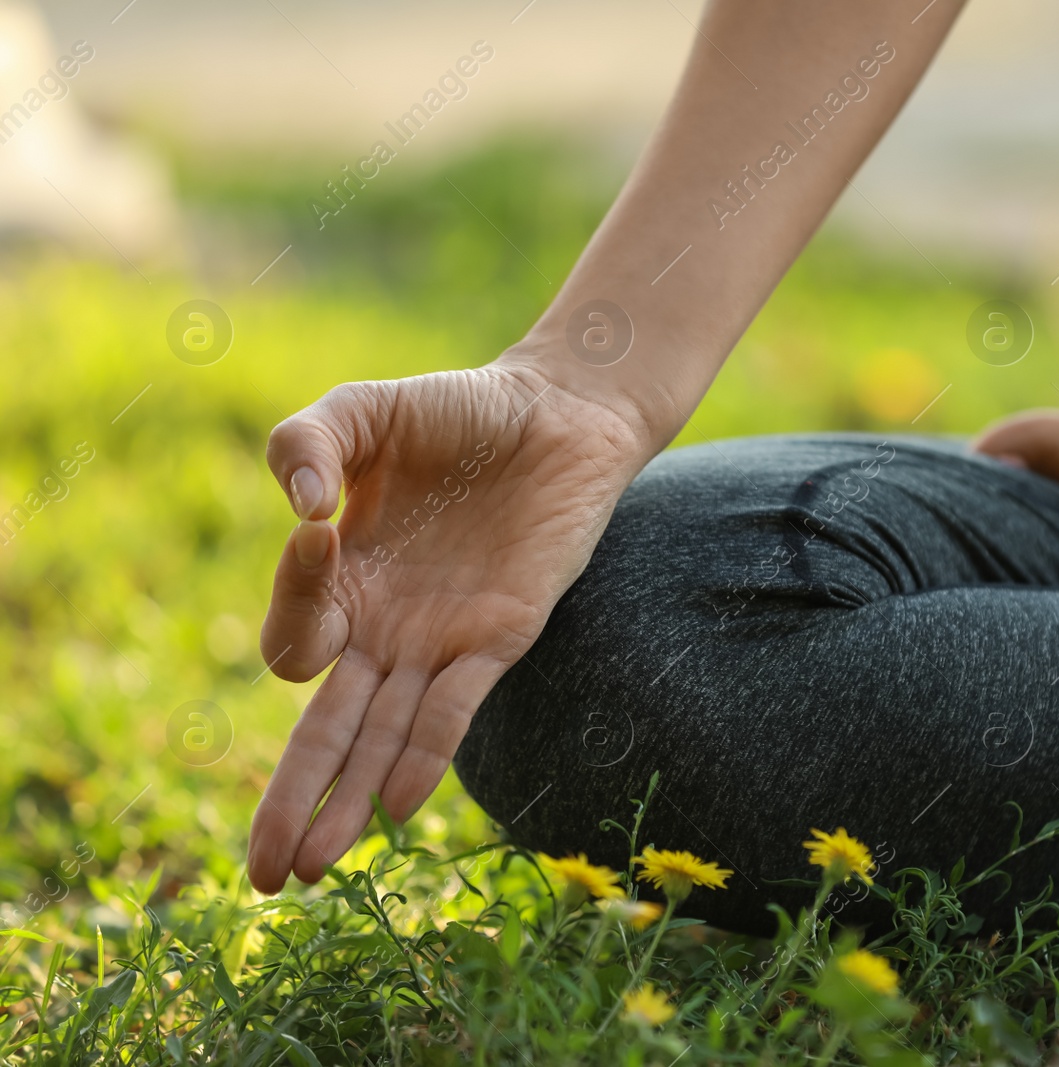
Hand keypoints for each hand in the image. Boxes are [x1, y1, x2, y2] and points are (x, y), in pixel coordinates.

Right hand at [247, 360, 651, 892]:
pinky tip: (394, 805)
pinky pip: (455, 708)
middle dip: (290, 797)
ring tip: (308, 870)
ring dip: (345, 802)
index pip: (293, 634)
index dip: (293, 596)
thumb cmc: (460, 411)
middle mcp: (387, 627)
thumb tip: (299, 508)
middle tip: (260, 870)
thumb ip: (306, 437)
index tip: (319, 529)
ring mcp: (443, 639)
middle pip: (326, 729)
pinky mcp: (503, 636)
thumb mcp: (365, 409)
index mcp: (343, 580)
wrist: (563, 412)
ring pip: (383, 739)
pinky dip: (425, 753)